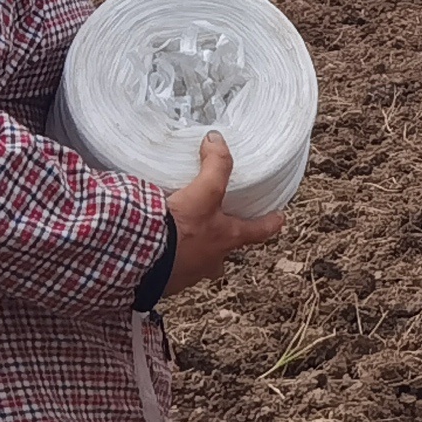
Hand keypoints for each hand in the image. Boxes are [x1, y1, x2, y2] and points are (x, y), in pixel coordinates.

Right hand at [166, 133, 287, 293]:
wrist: (142, 258)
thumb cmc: (177, 229)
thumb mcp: (202, 192)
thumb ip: (214, 165)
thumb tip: (216, 138)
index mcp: (226, 237)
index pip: (258, 230)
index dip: (270, 223)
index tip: (279, 218)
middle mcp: (212, 259)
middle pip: (225, 253)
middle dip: (222, 245)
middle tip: (218, 234)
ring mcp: (189, 274)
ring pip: (197, 264)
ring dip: (192, 254)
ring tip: (178, 240)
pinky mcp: (165, 282)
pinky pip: (170, 271)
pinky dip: (165, 262)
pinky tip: (154, 250)